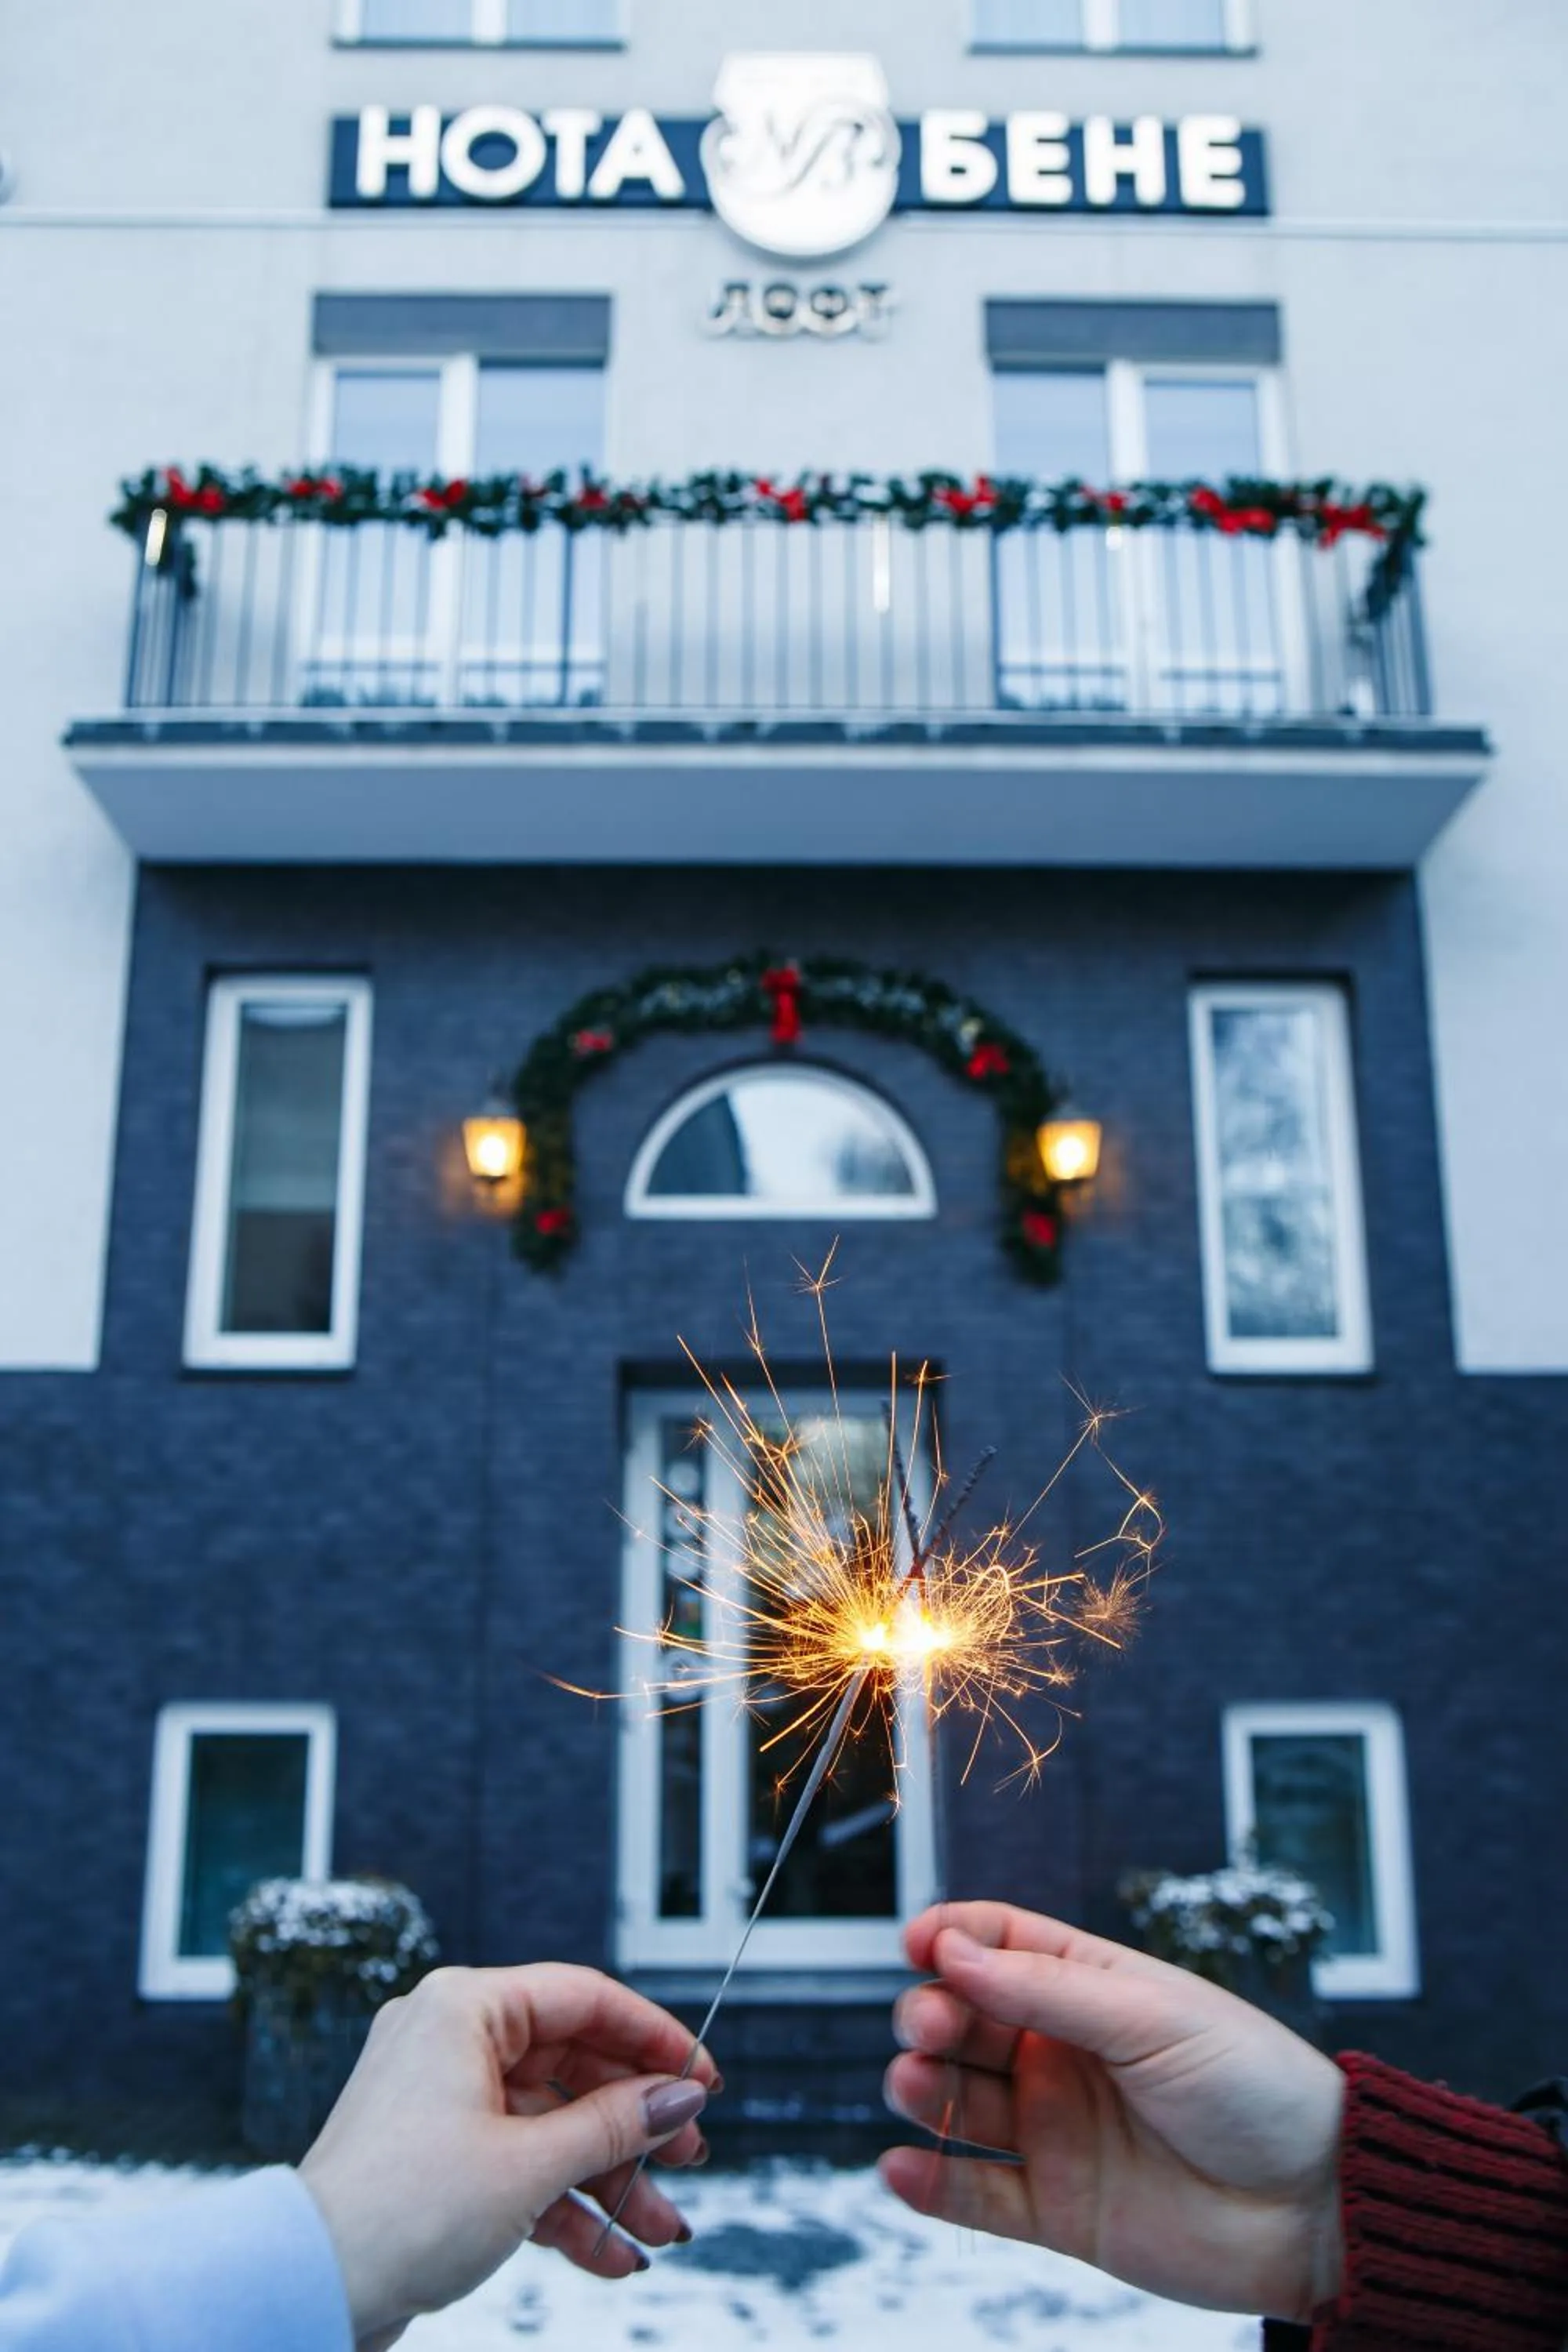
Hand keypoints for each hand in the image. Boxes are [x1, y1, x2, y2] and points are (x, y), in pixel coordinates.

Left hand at [299, 1963, 715, 2347]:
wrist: (308, 2285)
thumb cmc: (400, 2210)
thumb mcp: (528, 2166)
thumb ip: (613, 2125)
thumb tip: (678, 2097)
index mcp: (463, 2009)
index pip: (583, 1999)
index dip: (652, 2039)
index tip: (703, 2080)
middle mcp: (450, 2040)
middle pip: (572, 2066)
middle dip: (634, 2125)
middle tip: (690, 2159)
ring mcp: (441, 2100)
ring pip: (551, 2125)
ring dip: (609, 2179)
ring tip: (663, 2228)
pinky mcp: (436, 2157)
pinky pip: (519, 2165)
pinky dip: (564, 2207)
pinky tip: (614, 2252)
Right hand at [880, 1902, 1344, 2322]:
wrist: (1316, 2208)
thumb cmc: (1255, 2088)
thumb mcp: (1151, 2016)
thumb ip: (1048, 1990)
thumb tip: (953, 1951)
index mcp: (1093, 1991)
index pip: (1002, 1945)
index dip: (953, 1937)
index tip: (916, 1942)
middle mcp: (1065, 2055)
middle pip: (967, 2021)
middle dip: (932, 2015)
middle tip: (929, 2027)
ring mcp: (1058, 2132)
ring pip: (960, 2103)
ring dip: (922, 2090)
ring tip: (912, 2087)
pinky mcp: (1059, 2209)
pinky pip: (977, 2195)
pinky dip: (932, 2183)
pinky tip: (903, 2168)